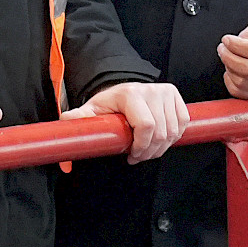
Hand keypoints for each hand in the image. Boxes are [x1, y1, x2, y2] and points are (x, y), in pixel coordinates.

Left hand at [64, 82, 188, 162]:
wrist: (123, 90)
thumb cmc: (108, 104)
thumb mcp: (91, 111)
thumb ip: (79, 119)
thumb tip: (65, 124)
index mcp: (130, 94)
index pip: (146, 126)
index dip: (141, 146)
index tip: (132, 155)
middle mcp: (151, 90)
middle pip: (161, 133)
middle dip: (150, 151)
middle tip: (138, 156)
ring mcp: (165, 92)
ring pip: (173, 131)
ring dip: (162, 147)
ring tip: (147, 149)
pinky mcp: (175, 96)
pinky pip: (182, 123)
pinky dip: (174, 136)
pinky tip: (160, 139)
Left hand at [218, 20, 247, 100]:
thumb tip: (238, 41)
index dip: (236, 45)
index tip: (226, 39)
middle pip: (247, 69)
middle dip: (228, 57)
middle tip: (222, 48)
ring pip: (241, 82)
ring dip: (228, 68)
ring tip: (227, 57)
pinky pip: (239, 92)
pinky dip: (229, 81)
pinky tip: (231, 70)